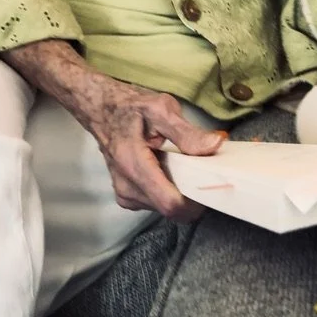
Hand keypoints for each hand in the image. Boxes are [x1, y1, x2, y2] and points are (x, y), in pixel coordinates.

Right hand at [78, 75, 225, 220]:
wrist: (101, 110)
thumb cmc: (131, 107)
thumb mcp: (161, 109)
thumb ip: (187, 132)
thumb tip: (215, 146)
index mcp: (133, 164)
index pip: (169, 203)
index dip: (195, 201)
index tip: (211, 184)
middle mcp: (126, 187)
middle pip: (170, 209)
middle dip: (191, 195)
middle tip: (202, 171)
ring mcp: (124, 195)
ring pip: (164, 209)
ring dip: (180, 193)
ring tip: (184, 167)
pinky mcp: (126, 198)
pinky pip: (156, 204)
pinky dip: (168, 192)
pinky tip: (169, 171)